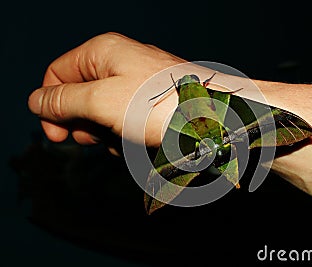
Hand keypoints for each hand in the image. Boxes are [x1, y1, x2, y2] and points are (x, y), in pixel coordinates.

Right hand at [28, 32, 184, 152]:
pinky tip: (134, 141)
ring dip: (102, 130)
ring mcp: (137, 81)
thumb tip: (37, 101)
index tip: (56, 135)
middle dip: (80, 121)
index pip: (57, 74)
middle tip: (91, 139)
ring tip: (120, 139)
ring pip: (101, 109)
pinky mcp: (150, 100)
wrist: (215, 117)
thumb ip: (64, 100)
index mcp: (102, 52)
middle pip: (78, 93)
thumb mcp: (102, 102)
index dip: (50, 105)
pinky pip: (123, 116)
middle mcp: (119, 62)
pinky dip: (122, 132)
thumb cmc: (163, 104)